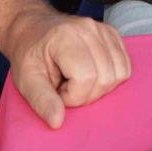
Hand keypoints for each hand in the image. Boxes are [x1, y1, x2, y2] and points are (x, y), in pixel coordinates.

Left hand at [2, 6, 132, 129]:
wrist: (32, 28)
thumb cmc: (28, 53)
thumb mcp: (26, 79)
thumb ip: (42, 101)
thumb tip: (57, 122)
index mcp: (65, 37)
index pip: (86, 78)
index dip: (72, 96)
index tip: (57, 91)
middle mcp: (88, 28)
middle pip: (105, 78)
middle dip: (86, 94)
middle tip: (65, 87)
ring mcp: (103, 29)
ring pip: (119, 73)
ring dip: (99, 87)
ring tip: (77, 80)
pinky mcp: (112, 34)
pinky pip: (125, 65)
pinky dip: (111, 77)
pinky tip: (91, 73)